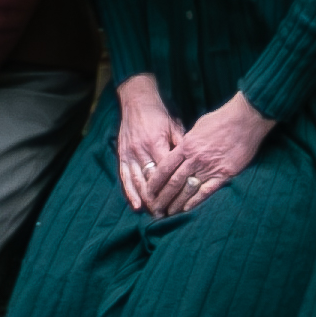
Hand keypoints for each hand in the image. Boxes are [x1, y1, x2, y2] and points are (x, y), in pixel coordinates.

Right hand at [111, 74, 184, 213]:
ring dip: (146, 200)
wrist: (137, 100)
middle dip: (160, 199)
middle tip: (169, 215)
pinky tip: (136, 206)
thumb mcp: (175, 126)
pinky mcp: (122, 155)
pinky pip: (125, 177)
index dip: (174, 188)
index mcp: (156, 142)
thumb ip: (182, 145)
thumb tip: (194, 164)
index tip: (182, 202)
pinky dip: (130, 193)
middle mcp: (141, 150)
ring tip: (155, 214)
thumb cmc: (160, 114)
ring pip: (138, 182)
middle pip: (151, 181)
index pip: (166, 171)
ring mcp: (130, 153)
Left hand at [150, 94, 272, 214]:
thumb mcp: (197, 127)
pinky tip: (187, 209)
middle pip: (174, 182)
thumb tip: (180, 150)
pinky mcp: (225, 174)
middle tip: (154, 208)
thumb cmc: (221, 119)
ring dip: (177, 203)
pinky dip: (196, 201)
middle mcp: (195, 159)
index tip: (148, 191)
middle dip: (162, 197)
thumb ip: (187, 142)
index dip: (155, 182)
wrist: (245, 119)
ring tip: (168, 212)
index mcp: (186, 146)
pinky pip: (207, 191)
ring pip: (188, 189)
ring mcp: (210, 168)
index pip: (165, 168)